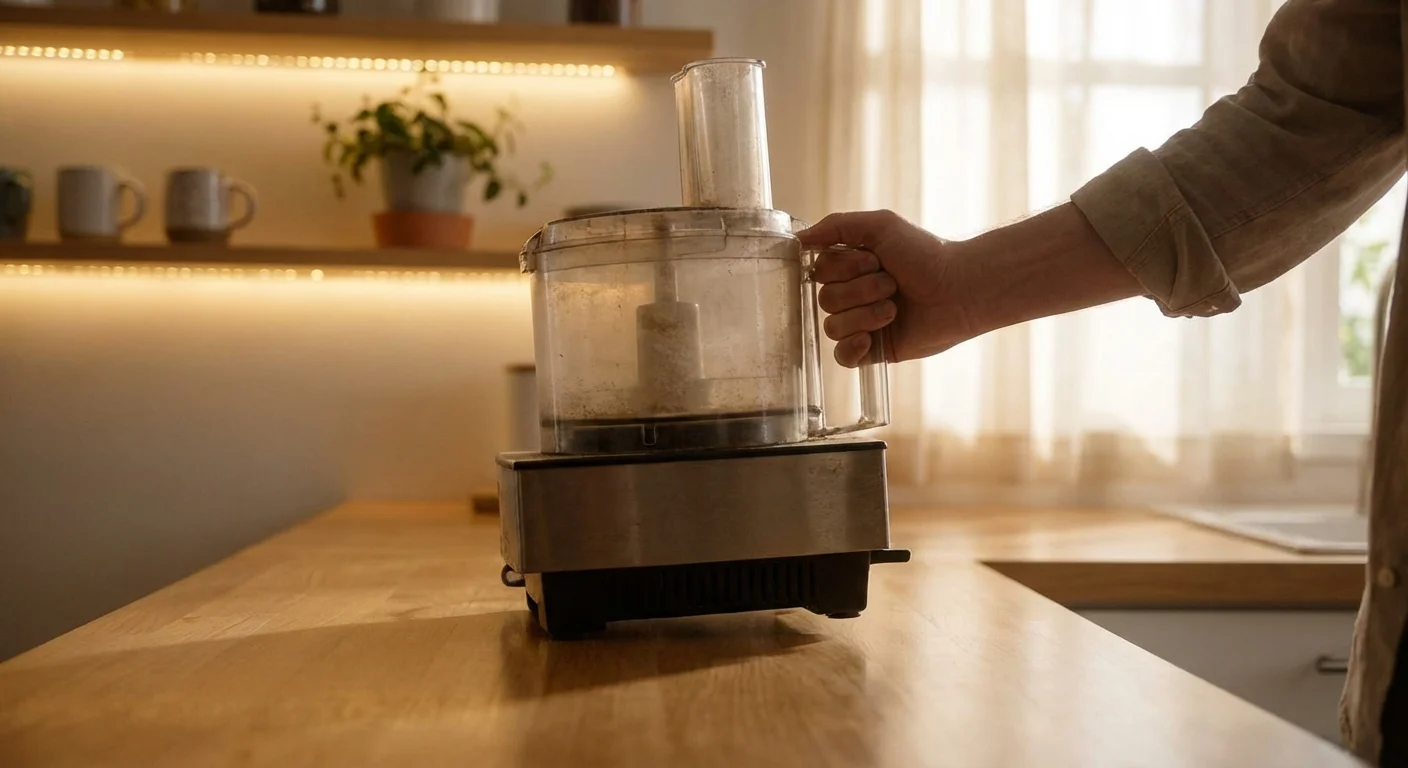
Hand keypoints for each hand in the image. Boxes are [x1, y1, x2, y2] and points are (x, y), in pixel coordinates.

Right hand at [798, 209, 978, 365]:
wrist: (959, 289)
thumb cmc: (925, 254)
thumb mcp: (880, 225)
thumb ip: (837, 226)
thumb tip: (799, 238)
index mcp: (849, 267)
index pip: (818, 271)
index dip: (843, 269)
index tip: (873, 261)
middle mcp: (851, 294)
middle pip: (824, 300)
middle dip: (860, 292)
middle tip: (892, 285)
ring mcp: (860, 323)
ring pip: (833, 328)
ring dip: (866, 316)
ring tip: (895, 309)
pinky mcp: (872, 350)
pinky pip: (841, 357)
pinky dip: (852, 348)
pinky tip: (871, 339)